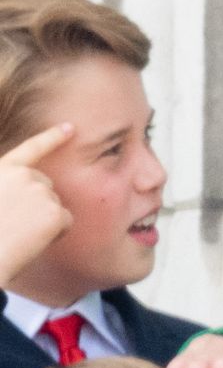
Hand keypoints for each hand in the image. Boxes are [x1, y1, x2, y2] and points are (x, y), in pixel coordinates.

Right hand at [0, 124, 74, 284]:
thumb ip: (9, 187)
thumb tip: (25, 197)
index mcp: (2, 169)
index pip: (31, 148)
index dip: (52, 136)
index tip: (70, 127)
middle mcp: (23, 175)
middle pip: (46, 186)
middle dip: (39, 204)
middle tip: (18, 225)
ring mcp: (40, 191)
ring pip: (56, 205)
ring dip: (45, 220)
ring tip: (21, 233)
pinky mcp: (54, 211)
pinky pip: (66, 222)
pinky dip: (56, 234)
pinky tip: (34, 240)